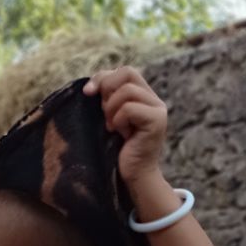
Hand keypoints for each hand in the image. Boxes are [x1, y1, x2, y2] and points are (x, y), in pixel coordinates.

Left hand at [84, 67, 166, 186]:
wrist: (134, 174)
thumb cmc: (118, 148)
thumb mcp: (110, 117)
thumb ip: (106, 98)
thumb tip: (90, 87)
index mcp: (144, 95)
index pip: (124, 71)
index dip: (103, 77)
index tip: (87, 93)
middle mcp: (154, 99)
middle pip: (127, 73)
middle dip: (107, 90)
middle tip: (104, 113)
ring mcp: (158, 109)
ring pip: (127, 91)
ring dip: (111, 108)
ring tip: (112, 126)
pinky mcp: (157, 121)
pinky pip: (129, 108)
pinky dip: (118, 120)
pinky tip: (120, 133)